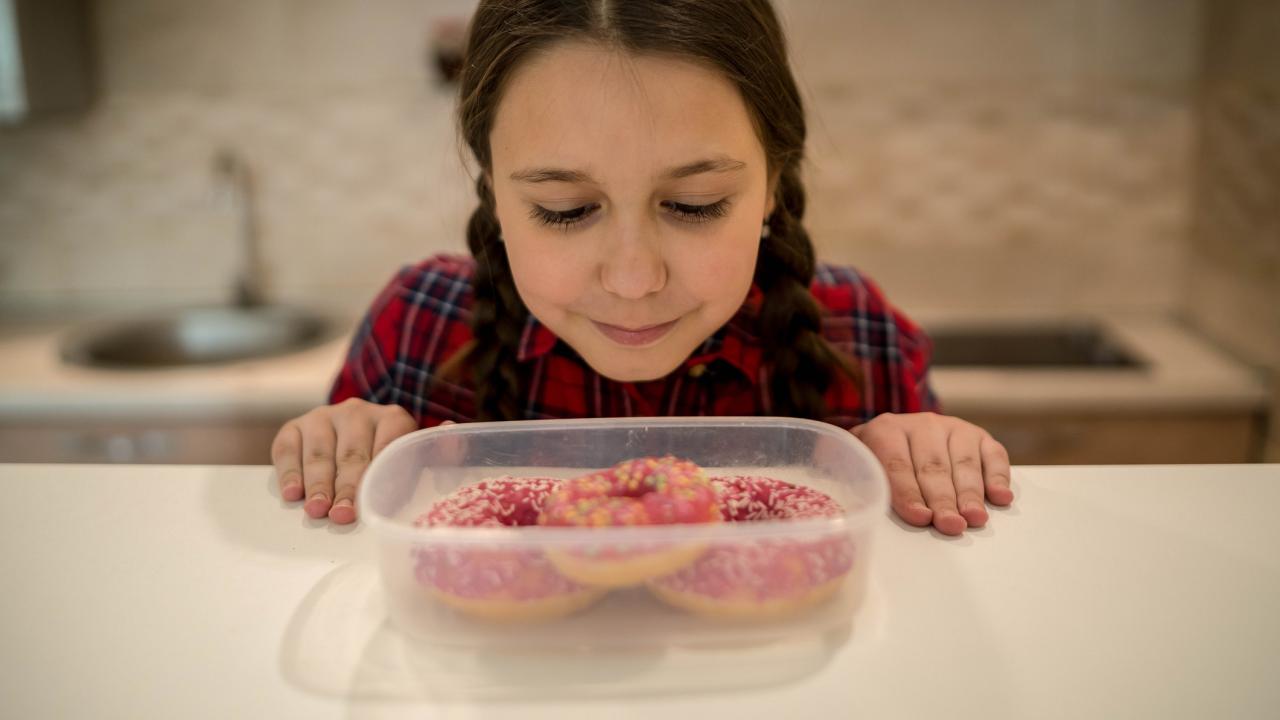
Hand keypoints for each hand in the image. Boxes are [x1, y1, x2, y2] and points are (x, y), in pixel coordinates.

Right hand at [270, 398, 418, 523]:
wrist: (356, 437)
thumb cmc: (385, 460)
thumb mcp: (404, 463)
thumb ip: (410, 473)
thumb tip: (407, 490)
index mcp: (392, 419)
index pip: (389, 445)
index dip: (379, 477)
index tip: (372, 504)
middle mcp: (357, 412)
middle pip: (352, 454)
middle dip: (346, 488)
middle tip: (341, 514)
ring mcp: (324, 416)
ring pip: (319, 453)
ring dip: (318, 485)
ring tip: (317, 509)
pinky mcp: (295, 426)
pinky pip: (288, 450)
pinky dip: (290, 474)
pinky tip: (292, 494)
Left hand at [851, 412, 1012, 535]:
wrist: (895, 437)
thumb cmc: (877, 463)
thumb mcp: (861, 467)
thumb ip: (862, 484)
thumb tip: (865, 512)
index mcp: (885, 430)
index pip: (897, 464)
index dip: (908, 492)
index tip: (920, 517)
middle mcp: (921, 425)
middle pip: (933, 466)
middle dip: (943, 499)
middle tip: (951, 524)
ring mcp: (953, 428)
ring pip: (964, 462)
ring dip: (970, 493)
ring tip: (975, 518)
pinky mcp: (979, 437)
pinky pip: (993, 455)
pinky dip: (998, 477)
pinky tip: (1000, 498)